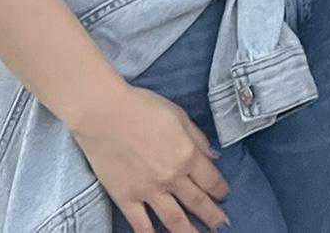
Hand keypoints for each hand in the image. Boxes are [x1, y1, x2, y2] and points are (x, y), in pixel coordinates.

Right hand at [71, 84, 229, 231]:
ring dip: (189, 232)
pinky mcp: (125, 198)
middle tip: (222, 226)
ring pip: (174, 219)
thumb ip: (198, 139)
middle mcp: (171, 177)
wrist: (105, 114)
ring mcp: (148, 191)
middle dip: (212, 216)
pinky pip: (141, 224)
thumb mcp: (180, 116)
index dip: (220, 189)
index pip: (211, 179)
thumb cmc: (144, 108)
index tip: (224, 195)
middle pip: (197, 202)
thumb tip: (214, 158)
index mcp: (187, 154)